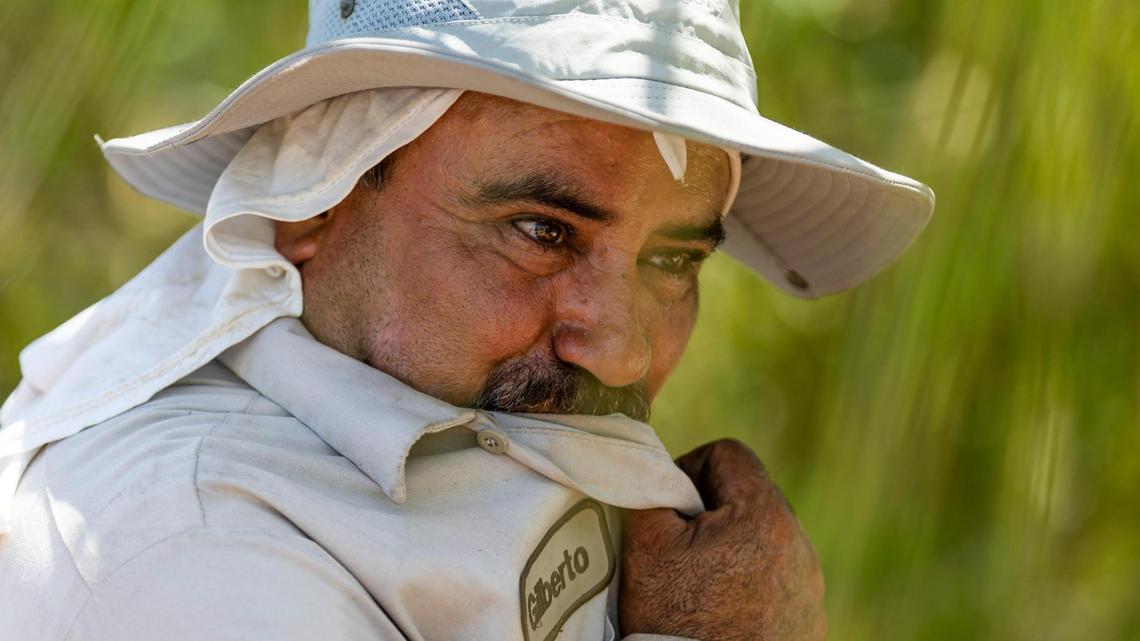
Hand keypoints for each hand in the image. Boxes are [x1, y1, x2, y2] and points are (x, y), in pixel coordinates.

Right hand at [619, 439, 825, 640]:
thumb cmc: (672, 618)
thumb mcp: (646, 543)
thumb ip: (654, 489)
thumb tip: (664, 474)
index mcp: (765, 514)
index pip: (727, 454)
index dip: (689, 470)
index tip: (670, 510)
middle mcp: (801, 545)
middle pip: (749, 496)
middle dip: (712, 513)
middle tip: (679, 551)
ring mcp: (811, 587)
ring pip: (765, 539)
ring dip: (733, 549)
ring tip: (700, 586)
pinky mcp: (811, 621)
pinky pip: (779, 580)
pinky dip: (751, 585)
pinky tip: (722, 613)